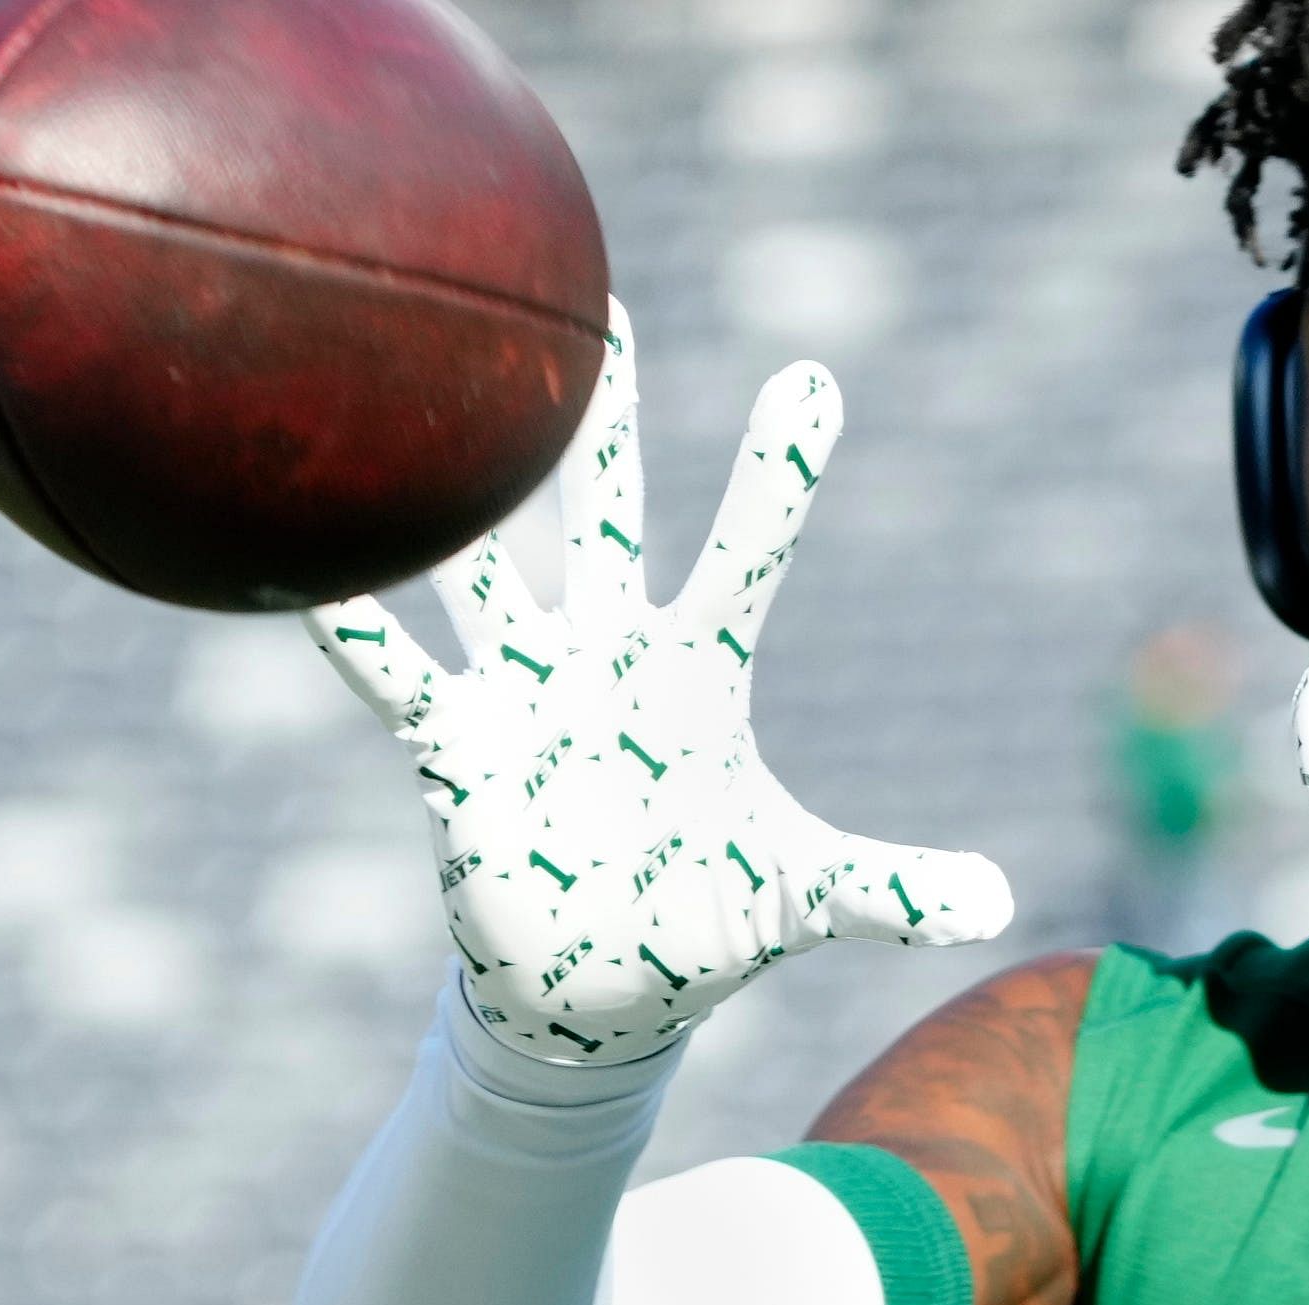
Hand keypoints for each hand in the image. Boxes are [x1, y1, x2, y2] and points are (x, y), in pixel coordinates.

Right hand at [311, 309, 1008, 1070]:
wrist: (598, 993)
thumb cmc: (701, 925)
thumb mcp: (806, 900)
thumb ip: (896, 889)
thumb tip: (1002, 907)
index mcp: (696, 670)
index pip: (748, 552)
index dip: (777, 474)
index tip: (812, 378)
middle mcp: (605, 653)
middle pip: (603, 509)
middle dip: (603, 417)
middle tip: (604, 307)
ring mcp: (525, 688)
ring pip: (488, 561)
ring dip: (465, 493)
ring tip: (436, 392)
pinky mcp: (455, 747)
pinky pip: (393, 671)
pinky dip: (353, 625)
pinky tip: (306, 567)